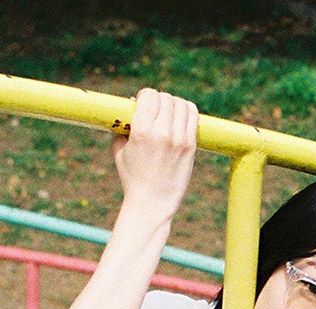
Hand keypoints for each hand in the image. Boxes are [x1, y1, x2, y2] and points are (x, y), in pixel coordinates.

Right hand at [112, 88, 198, 222]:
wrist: (152, 203)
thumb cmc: (132, 177)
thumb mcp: (119, 149)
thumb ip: (123, 125)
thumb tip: (133, 104)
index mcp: (142, 131)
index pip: (149, 95)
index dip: (145, 96)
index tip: (142, 104)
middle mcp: (162, 133)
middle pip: (166, 98)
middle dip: (158, 101)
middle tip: (155, 111)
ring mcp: (179, 140)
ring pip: (182, 105)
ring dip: (174, 104)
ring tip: (168, 113)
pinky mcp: (191, 147)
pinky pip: (193, 116)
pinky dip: (187, 111)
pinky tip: (180, 118)